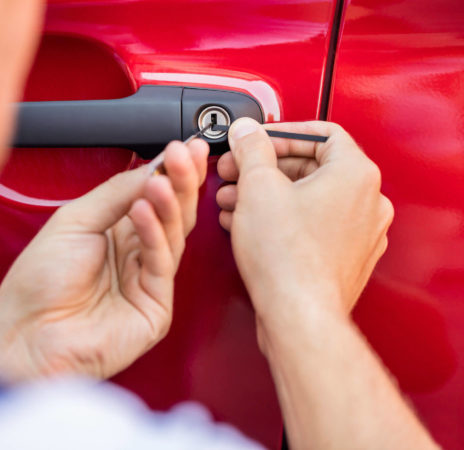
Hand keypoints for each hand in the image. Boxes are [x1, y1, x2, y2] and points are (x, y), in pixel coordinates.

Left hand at [0, 139, 208, 382]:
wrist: (25, 334)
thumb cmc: (40, 281)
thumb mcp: (75, 220)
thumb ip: (116, 193)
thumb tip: (152, 168)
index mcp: (116, 232)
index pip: (153, 196)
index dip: (170, 172)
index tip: (183, 147)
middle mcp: (135, 253)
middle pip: (172, 213)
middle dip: (180, 181)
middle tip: (185, 155)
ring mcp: (147, 280)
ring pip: (173, 235)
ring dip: (169, 203)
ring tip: (161, 180)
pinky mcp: (155, 306)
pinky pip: (161, 263)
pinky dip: (155, 234)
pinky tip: (144, 210)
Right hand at [216, 119, 392, 348]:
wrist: (298, 315)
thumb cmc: (288, 259)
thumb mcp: (258, 187)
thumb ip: (251, 149)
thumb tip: (247, 131)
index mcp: (356, 175)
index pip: (321, 133)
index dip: (281, 134)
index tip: (256, 141)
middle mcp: (367, 202)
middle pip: (312, 167)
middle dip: (265, 169)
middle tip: (237, 171)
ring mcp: (359, 233)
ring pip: (308, 198)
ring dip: (268, 194)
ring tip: (235, 200)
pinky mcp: (345, 257)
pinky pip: (312, 225)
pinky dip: (282, 218)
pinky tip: (249, 224)